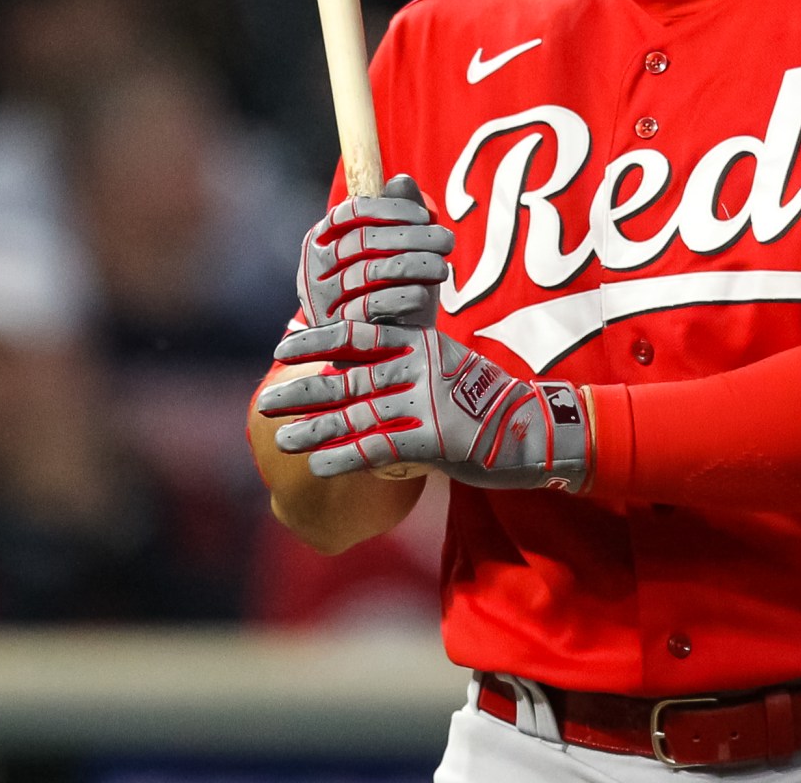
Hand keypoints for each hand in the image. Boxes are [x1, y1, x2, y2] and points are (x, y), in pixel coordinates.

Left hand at [257, 323, 590, 491]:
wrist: (534, 429)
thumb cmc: (483, 402)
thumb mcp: (445, 367)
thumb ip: (405, 363)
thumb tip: (357, 365)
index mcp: (420, 343)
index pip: (358, 333)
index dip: (317, 339)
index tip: (282, 347)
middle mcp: (420, 366)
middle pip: (349, 376)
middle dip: (304, 390)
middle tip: (265, 400)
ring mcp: (428, 401)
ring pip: (357, 414)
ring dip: (314, 429)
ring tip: (280, 440)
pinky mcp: (437, 438)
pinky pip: (381, 448)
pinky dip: (347, 456)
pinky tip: (319, 467)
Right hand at [297, 174, 451, 328]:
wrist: (392, 346)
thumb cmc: (395, 287)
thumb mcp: (401, 247)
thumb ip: (399, 212)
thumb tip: (400, 180)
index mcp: (322, 239)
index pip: (351, 212)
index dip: (391, 209)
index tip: (426, 215)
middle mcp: (313, 268)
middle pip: (363, 241)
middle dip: (412, 237)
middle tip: (447, 241)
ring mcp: (322, 300)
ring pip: (369, 272)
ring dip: (415, 265)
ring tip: (443, 267)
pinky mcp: (338, 329)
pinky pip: (372, 306)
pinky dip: (404, 296)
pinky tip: (425, 293)